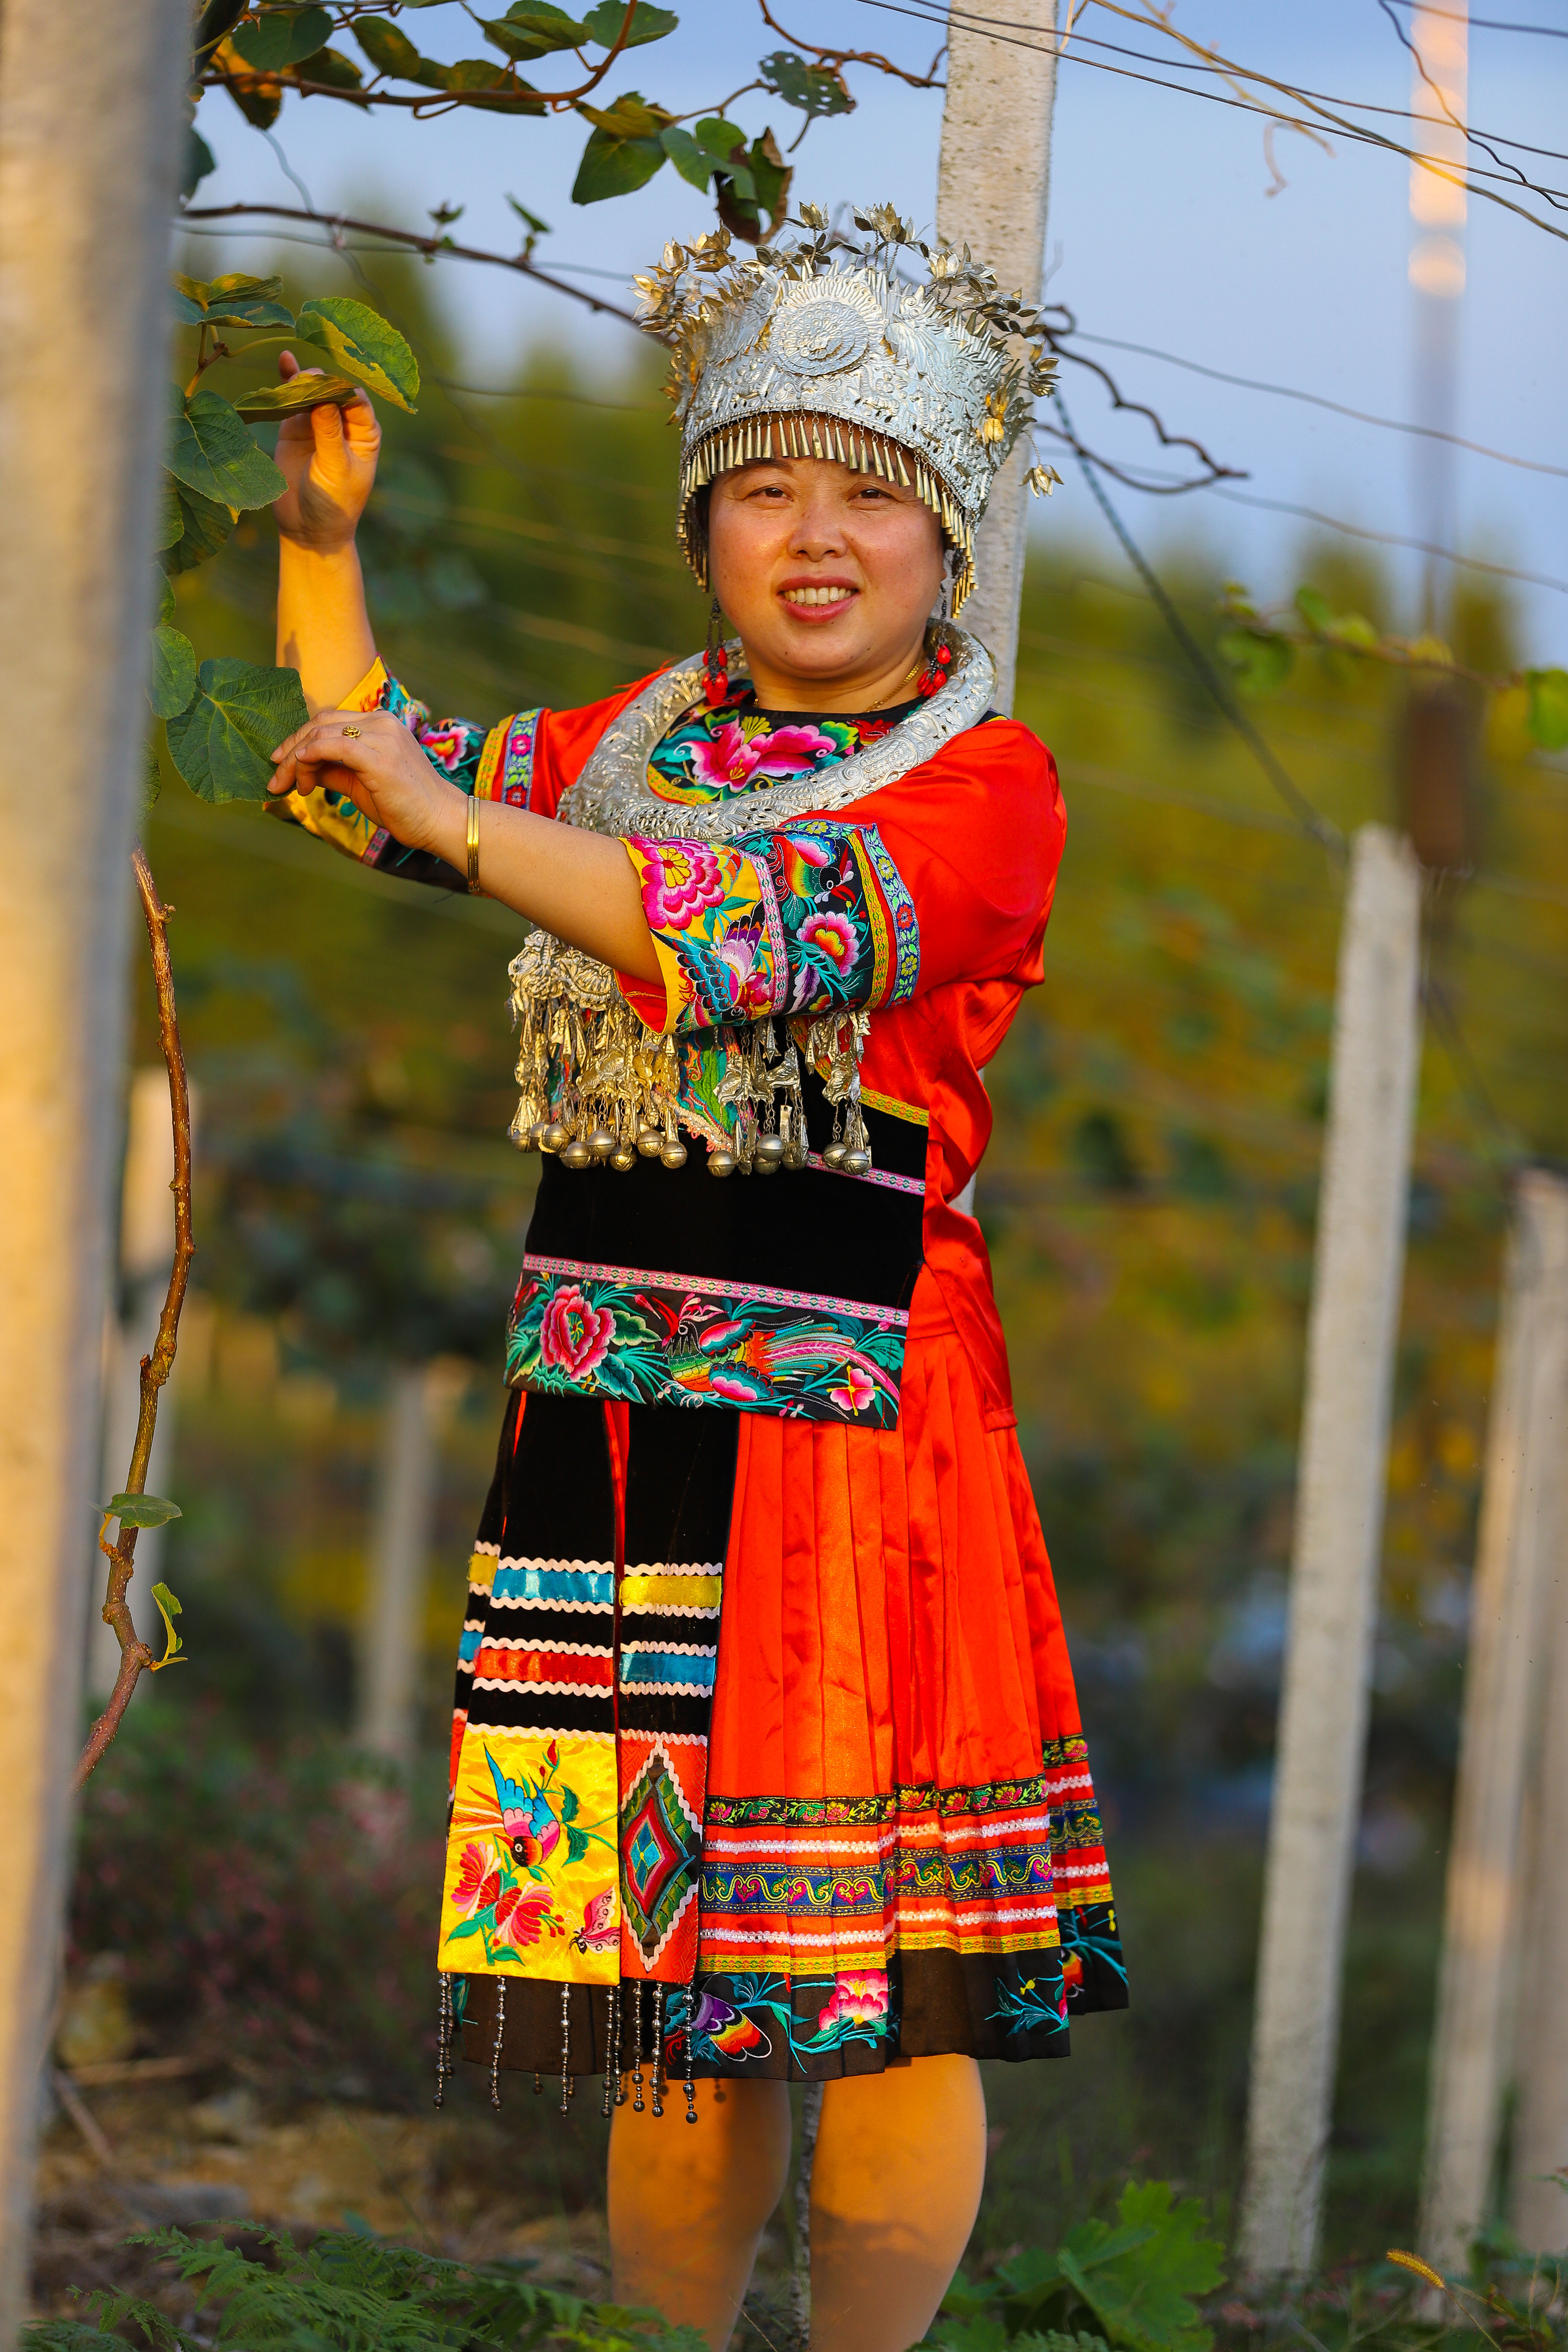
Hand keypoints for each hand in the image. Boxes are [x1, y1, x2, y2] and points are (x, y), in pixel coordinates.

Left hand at [268, 708, 460, 860]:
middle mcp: (380, 722)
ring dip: (295, 760)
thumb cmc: (404, 806)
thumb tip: (300, 769)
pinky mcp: (379, 757)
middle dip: (290, 749)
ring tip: (288, 785)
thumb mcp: (359, 784)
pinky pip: (334, 746)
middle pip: (320, 723)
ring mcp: (381, 736)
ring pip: (321, 734)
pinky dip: (310, 757)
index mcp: (379, 723)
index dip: (299, 739)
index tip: (281, 764)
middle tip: (275, 777)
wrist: (441, 821)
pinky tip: (302, 777)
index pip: (328, 721)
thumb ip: (331, 771)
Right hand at [272, 352, 380, 551]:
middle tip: (308, 380)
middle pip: (333, 390)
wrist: (308, 528)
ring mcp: (318, 422)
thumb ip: (329, 432)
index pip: (357, 400)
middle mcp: (344, 422)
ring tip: (295, 377)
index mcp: (364, 432)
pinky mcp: (295, 427)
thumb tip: (323, 394)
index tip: (329, 383)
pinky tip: (285, 360)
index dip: (343, 387)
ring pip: (312, 391)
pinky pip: (292, 400)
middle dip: (321, 381)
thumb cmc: (333, 503)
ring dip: (303, 380)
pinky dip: (288, 382)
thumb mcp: (335, 468)